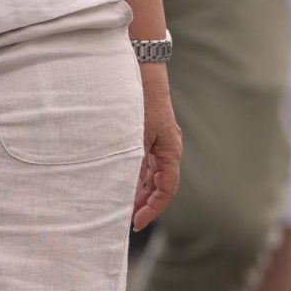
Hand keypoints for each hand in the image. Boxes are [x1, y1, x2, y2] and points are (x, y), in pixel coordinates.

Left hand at [132, 65, 182, 229]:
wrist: (140, 68)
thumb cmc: (139, 98)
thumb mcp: (135, 132)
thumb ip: (134, 160)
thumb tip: (128, 187)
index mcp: (170, 150)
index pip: (165, 189)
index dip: (152, 208)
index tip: (136, 221)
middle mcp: (168, 148)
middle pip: (159, 185)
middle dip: (143, 203)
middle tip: (124, 217)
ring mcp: (158, 141)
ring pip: (150, 174)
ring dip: (137, 189)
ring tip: (120, 204)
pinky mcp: (148, 134)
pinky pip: (144, 162)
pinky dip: (134, 174)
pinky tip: (120, 181)